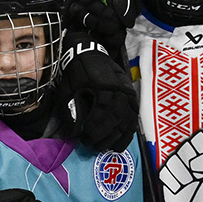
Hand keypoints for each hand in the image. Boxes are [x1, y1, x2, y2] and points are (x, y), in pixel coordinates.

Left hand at [58, 38, 138, 153]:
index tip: (84, 137)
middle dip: (104, 135)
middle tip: (91, 144)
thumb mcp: (68, 90)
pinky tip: (120, 142)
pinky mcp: (131, 96)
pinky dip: (128, 131)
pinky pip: (134, 117)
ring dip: (118, 137)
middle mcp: (121, 90)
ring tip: (105, 148)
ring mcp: (128, 93)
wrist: (88, 53)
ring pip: (129, 120)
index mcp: (104, 87)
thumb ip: (71, 111)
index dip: (94, 129)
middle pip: (117, 119)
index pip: (102, 113)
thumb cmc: (76, 73)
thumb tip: (75, 134)